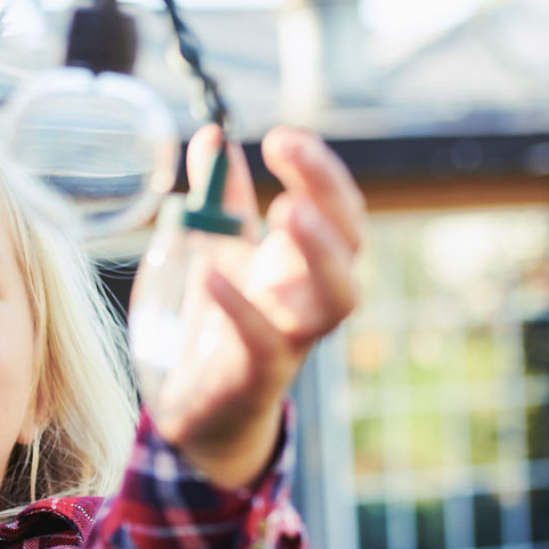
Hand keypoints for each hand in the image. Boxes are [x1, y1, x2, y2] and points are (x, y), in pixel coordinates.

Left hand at [148, 125, 363, 487]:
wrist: (197, 411)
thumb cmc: (217, 326)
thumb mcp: (214, 252)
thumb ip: (217, 199)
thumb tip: (212, 136)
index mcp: (303, 262)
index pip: (336, 208)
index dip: (320, 169)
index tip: (282, 137)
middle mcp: (309, 297)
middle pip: (350, 241)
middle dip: (328, 191)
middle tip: (290, 150)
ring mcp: (291, 338)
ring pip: (338, 298)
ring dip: (320, 252)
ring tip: (288, 210)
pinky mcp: (258, 376)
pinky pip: (265, 343)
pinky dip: (242, 309)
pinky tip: (213, 276)